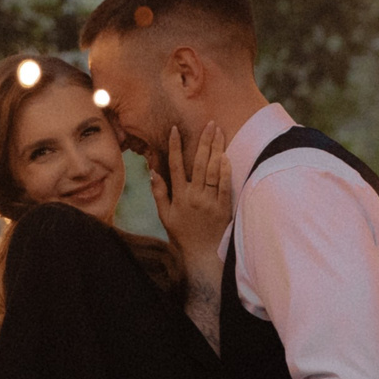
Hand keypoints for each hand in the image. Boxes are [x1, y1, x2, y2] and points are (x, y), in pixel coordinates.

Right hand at [150, 122, 232, 254]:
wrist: (203, 255)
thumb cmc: (183, 235)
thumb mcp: (165, 216)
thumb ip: (159, 193)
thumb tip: (153, 171)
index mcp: (178, 196)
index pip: (174, 166)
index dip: (174, 146)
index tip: (175, 129)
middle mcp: (194, 196)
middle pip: (198, 163)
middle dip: (203, 141)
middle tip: (209, 123)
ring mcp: (209, 202)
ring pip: (212, 171)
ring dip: (216, 150)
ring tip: (219, 132)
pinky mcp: (223, 207)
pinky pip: (224, 186)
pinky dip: (224, 171)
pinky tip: (226, 156)